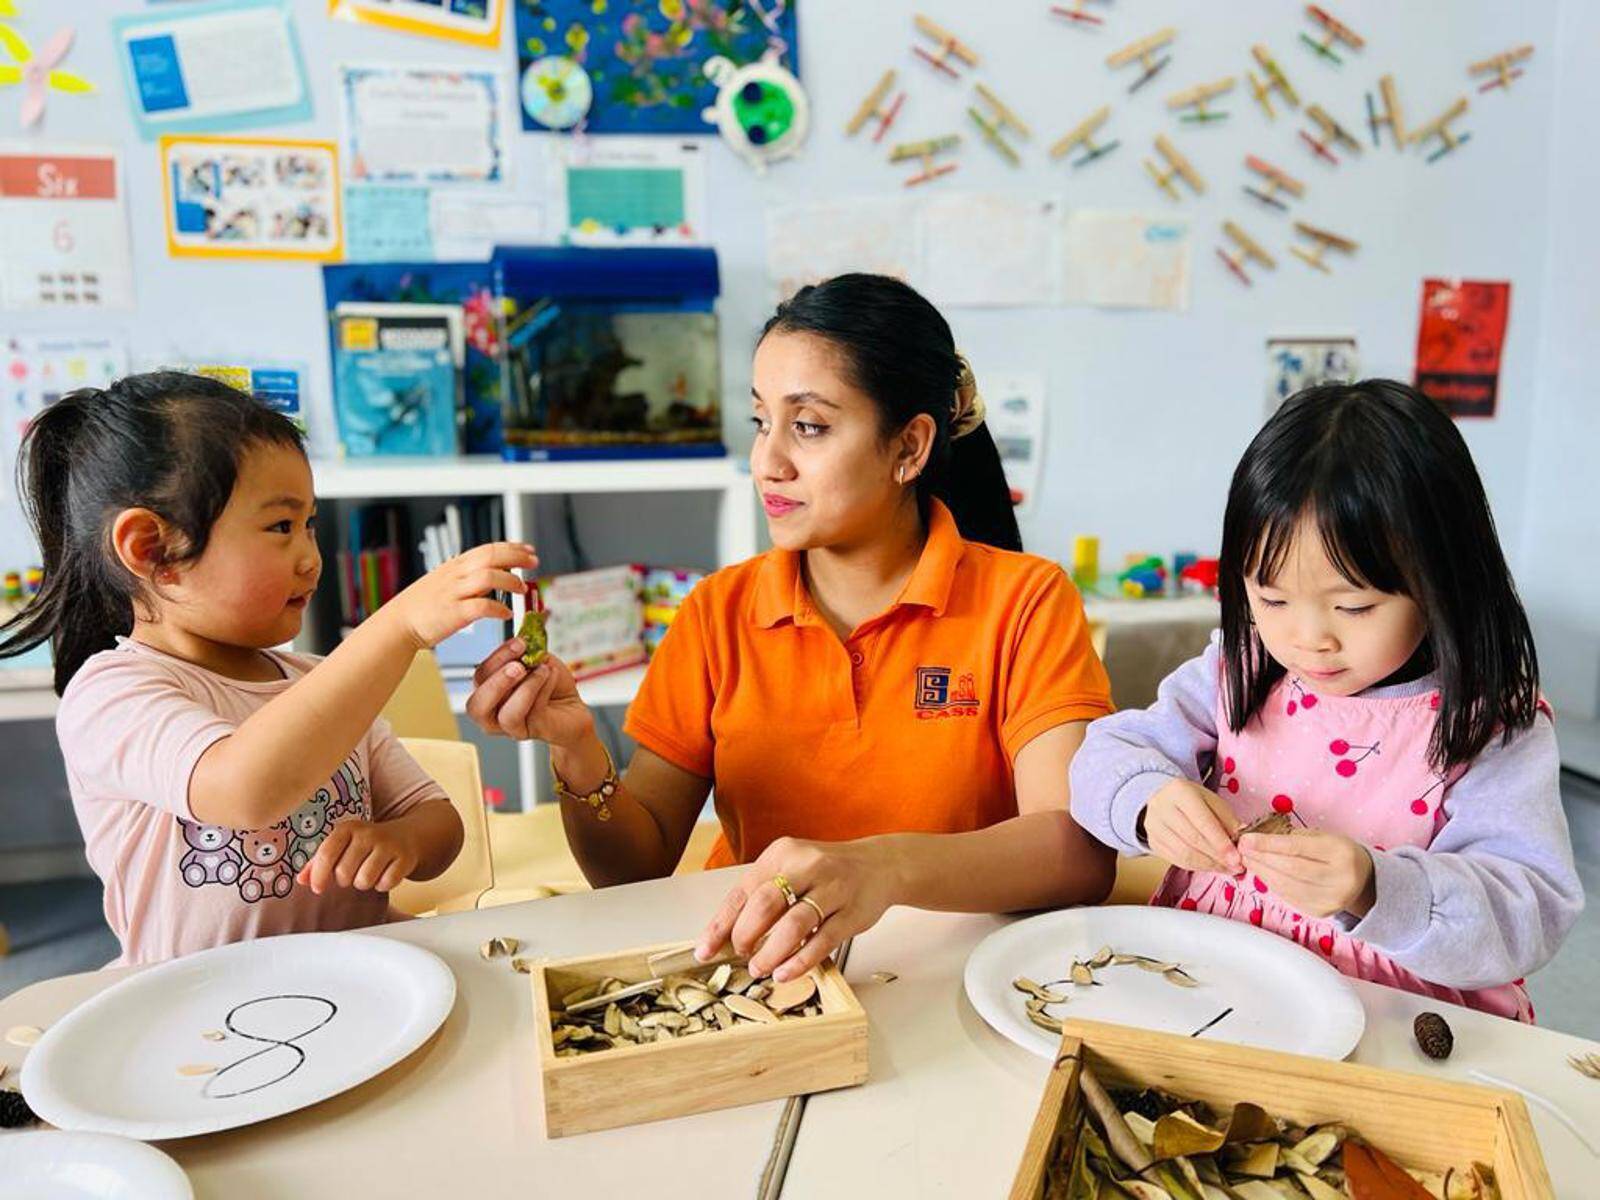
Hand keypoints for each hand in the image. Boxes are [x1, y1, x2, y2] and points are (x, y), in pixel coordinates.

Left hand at [297, 820, 418, 894]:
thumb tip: (302, 880)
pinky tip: (385, 874)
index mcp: (347, 828)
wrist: (405, 836)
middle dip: (345, 880)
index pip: (326, 854)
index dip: (318, 874)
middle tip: (353, 872)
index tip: (317, 888)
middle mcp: (368, 833)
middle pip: (344, 872)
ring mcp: (388, 844)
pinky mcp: (404, 857)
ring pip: (364, 880)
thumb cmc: (366, 845)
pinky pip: (385, 883)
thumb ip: (318, 862)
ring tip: (368, 873)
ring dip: (364, 883)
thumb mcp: (342, 846)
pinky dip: (383, 885)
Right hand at [381, 542, 537, 650]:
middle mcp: (455, 575)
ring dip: (510, 581)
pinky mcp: (453, 613)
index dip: (511, 547)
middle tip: (534, 562)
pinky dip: (498, 609)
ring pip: (488, 577)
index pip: (487, 548)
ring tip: (521, 589)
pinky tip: (507, 613)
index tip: (528, 549)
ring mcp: (454, 593)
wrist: (398, 624)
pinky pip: (482, 606)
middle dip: (517, 557)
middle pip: (491, 557)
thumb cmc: (423, 606)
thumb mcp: (444, 581)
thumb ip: (466, 574)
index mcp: (455, 566)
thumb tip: (491, 570)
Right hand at [464, 639, 594, 748]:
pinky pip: (534, 713)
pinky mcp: (534, 731)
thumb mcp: (534, 661)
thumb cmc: (548, 685)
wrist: (572, 706)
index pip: (480, 677)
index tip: (519, 642)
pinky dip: (543, 689)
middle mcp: (493, 714)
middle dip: (498, 681)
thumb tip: (522, 640)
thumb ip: (524, 653)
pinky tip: (551, 675)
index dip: (497, 658)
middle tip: (518, 665)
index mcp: (488, 693)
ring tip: (542, 670)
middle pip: (477, 706)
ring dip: (526, 688)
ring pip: (507, 716)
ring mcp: (512, 727)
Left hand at [696, 837, 898, 983]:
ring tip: (760, 968)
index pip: (742, 891)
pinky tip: (786, 972)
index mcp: (783, 854)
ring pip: (793, 924)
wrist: (879, 865)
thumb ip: (763, 896)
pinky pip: (822, 941)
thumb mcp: (791, 869)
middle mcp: (807, 866)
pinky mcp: (852, 913)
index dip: (721, 925)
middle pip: (765, 905)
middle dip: (745, 936)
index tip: (705, 949)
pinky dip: (800, 960)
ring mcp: (833, 888)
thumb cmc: (826, 872)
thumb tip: (727, 934)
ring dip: (771, 952)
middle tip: (742, 955)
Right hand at [1142, 779, 1243, 873]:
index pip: (1202, 821)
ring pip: (1183, 853)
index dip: (1220, 842)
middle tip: (1235, 866)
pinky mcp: (1152, 841)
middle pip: (1192, 839)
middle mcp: (1162, 808)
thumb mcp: (1212, 801)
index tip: (1236, 858)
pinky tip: (1210, 866)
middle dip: (1217, 857)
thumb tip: (1242, 840)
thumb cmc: (1192, 799)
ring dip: (1208, 865)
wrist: (1162, 797)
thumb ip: (1228, 819)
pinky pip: (1176, 860)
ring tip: (1226, 868)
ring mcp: (1154, 826)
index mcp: (1180, 792)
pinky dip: (1196, 867)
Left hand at [1239, 830, 1375, 917]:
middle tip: (1241, 849)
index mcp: (1340, 853)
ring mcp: (1330, 899)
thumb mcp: (1325, 837)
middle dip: (1261, 858)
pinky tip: (1262, 873)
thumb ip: (1294, 839)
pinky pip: (1289, 897)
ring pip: (1286, 886)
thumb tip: (1258, 841)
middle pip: (1290, 869)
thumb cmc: (1338, 853)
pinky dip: (1272, 884)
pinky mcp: (1320, 912)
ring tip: (1248, 860)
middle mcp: (1339, 879)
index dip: (1268, 844)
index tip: (1246, 839)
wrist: (1365, 881)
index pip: (1297, 848)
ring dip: (1262, 872)